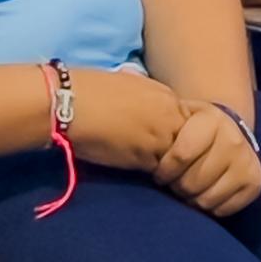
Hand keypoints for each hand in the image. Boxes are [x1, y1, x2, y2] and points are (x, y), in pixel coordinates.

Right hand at [64, 69, 188, 172]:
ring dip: (171, 169)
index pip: (191, 122)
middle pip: (192, 142)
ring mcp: (160, 138)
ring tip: (158, 174)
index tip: (169, 144)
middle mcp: (169, 115)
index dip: (181, 136)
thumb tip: (150, 107)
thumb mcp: (130, 84)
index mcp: (166, 95)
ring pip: (179, 161)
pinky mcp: (145, 158)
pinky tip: (144, 176)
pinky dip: (156, 177)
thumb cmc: (90, 91)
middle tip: (171, 165)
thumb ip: (148, 98)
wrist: (69, 103)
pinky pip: (160, 172)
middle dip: (183, 154)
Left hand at [153, 101, 260, 216]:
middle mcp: (234, 140)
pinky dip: (209, 208)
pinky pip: (223, 210)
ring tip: (188, 189)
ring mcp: (247, 162)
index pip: (181, 156)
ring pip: (206, 200)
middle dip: (177, 187)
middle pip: (192, 183)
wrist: (227, 129)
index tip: (159, 174)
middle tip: (174, 183)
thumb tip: (144, 154)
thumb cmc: (192, 128)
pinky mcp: (255, 183)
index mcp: (211, 120)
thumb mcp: (177, 118)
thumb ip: (162, 131)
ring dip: (192, 200)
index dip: (164, 171)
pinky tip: (205, 193)